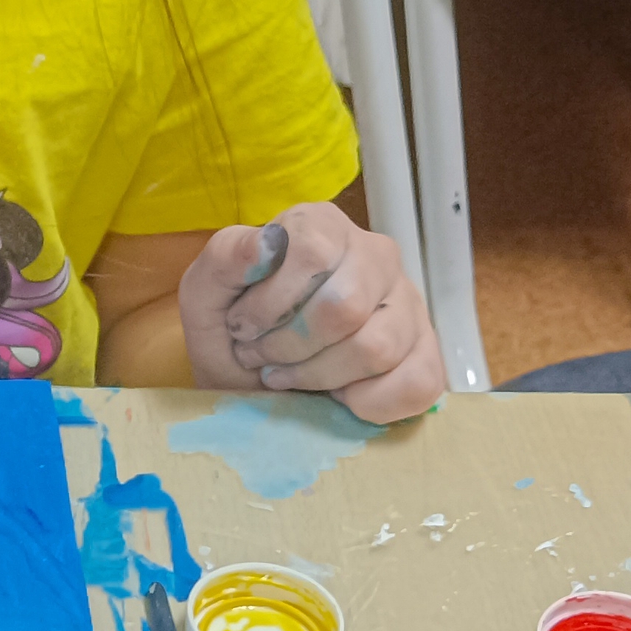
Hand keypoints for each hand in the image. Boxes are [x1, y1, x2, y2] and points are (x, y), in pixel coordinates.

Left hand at [179, 204, 444, 425]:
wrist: (246, 378)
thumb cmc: (231, 328)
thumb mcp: (205, 292)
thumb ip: (226, 259)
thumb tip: (265, 244)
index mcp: (322, 226)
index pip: (312, 252)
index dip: (270, 302)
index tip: (242, 326)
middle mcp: (375, 255)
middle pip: (344, 307)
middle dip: (289, 346)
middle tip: (262, 356)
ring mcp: (408, 304)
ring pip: (377, 347)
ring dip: (319, 376)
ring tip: (289, 375)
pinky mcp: (425, 353)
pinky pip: (416, 383)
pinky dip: (367, 404)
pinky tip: (336, 396)